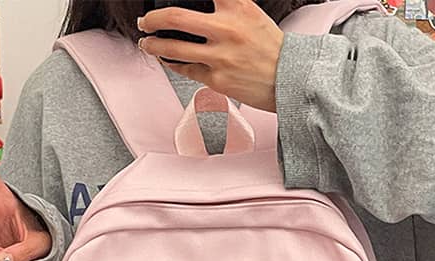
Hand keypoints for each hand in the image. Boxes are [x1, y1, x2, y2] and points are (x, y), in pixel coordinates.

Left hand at [137, 0, 283, 111]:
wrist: (288, 79)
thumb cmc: (270, 48)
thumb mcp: (251, 13)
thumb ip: (226, 4)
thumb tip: (201, 5)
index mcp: (237, 6)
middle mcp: (226, 28)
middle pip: (175, 17)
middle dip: (152, 19)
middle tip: (145, 21)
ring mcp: (220, 56)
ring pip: (173, 48)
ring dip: (153, 45)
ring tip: (147, 43)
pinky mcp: (217, 79)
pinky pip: (185, 69)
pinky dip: (171, 63)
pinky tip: (166, 59)